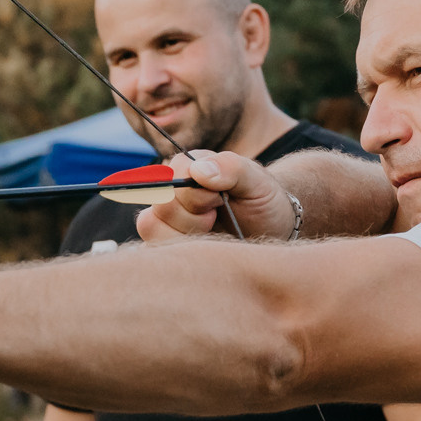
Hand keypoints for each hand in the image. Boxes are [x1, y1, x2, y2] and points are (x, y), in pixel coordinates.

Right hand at [134, 150, 298, 243]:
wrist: (269, 229)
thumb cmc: (262, 200)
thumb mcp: (256, 181)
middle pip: (161, 206)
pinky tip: (204, 245)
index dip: (196, 196)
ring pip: (152, 228)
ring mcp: (165, 217)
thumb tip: (199, 171)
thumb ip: (231, 168)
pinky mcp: (165, 241)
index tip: (221, 200)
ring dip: (187, 235)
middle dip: (195, 218)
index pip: (171, 180)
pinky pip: (153, 248)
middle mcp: (170, 189)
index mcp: (187, 167)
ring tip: (211, 231)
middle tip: (217, 216)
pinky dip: (181, 252)